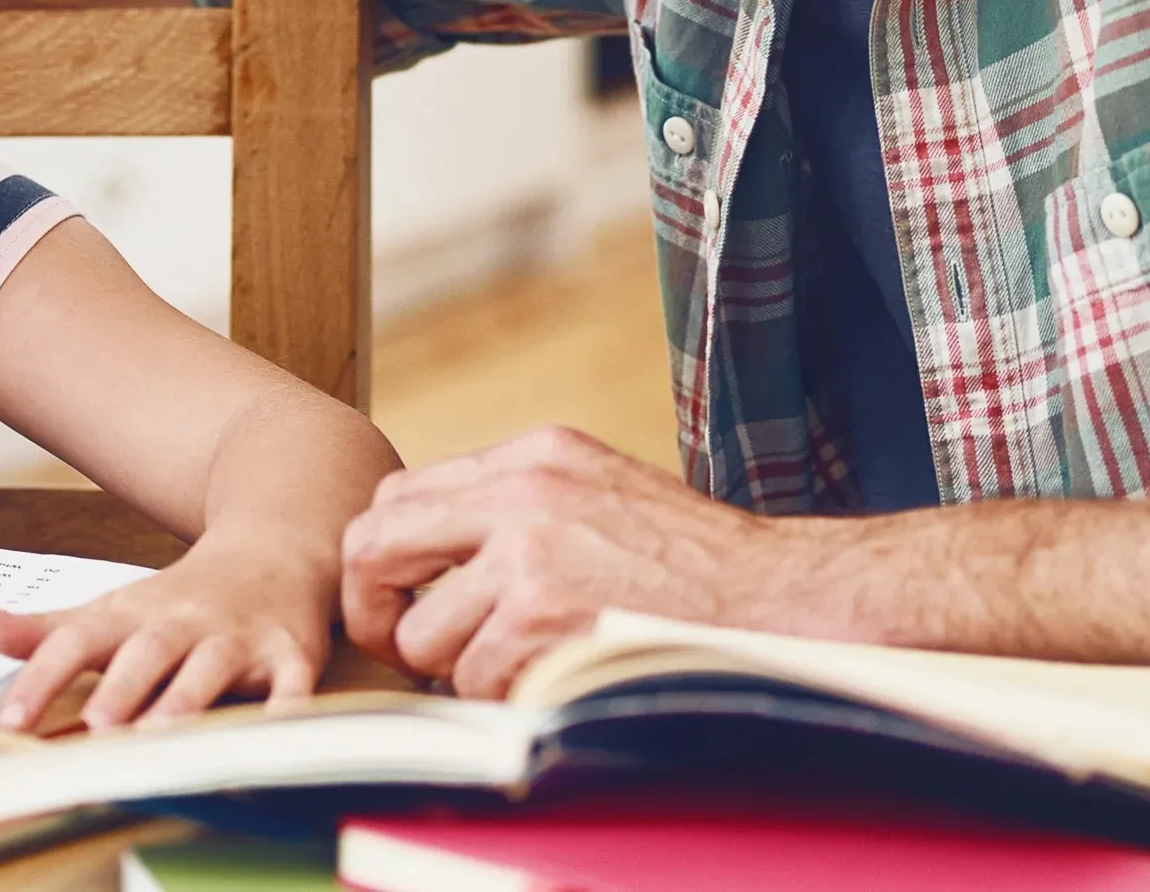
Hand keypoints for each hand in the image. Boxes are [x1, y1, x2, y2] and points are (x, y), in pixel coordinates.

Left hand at [0, 536, 335, 731]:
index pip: (77, 640)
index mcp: (131, 616)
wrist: (277, 546)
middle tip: (96, 726)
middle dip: (123, 689)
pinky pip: (292, 684)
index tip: (8, 719)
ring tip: (161, 734)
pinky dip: (287, 709)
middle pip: (147, 652)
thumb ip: (42, 629)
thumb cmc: (181, 599)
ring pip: (211, 667)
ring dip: (187, 699)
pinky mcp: (292, 655)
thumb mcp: (111, 609)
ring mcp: (238, 638)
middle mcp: (182, 623)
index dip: (42, 677)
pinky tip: (275, 732)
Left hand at [340, 426, 795, 698]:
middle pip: (372, 544)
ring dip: (453, 667)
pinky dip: (501, 694)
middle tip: (405, 646)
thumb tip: (431, 560)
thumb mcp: (599, 492)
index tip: (408, 598)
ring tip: (512, 664)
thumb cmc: (694, 562)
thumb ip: (516, 508)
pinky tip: (551, 677)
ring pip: (419, 632)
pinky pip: (471, 677)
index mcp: (532, 454)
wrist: (777, 594)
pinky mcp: (541, 614)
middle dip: (373, 609)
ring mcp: (527, 552)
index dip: (386, 558)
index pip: (398, 495)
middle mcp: (519, 490)